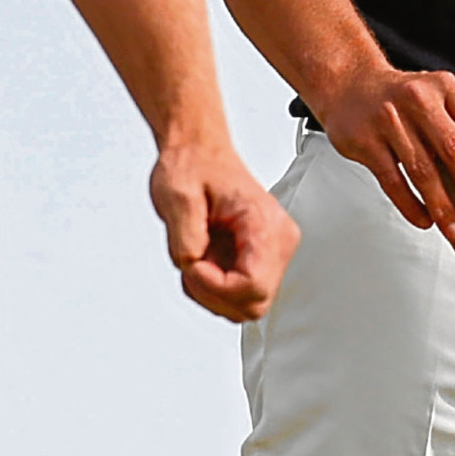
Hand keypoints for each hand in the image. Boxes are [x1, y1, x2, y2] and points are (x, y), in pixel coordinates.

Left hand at [151, 140, 299, 321]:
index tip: (194, 265)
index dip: (216, 287)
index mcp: (264, 222)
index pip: (254, 286)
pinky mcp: (260, 258)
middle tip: (192, 265)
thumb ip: (184, 236)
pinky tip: (202, 260)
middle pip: (255, 303)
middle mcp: (277, 239)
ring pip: (247, 305)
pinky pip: (239, 294)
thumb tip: (193, 264)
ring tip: (195, 258)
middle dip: (214, 294)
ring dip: (212, 292)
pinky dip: (214, 288)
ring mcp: (272, 251)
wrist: (198, 151)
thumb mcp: (177, 195)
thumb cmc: (193, 165)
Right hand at [308, 64, 454, 248]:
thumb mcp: (437, 98)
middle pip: (454, 151)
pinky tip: (424, 220)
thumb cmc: (402, 98)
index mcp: (446, 88)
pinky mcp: (366, 141)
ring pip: (423, 172)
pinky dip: (411, 206)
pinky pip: (393, 182)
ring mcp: (390, 119)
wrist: (350, 85)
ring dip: (443, 207)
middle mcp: (419, 99)